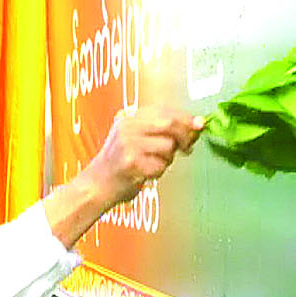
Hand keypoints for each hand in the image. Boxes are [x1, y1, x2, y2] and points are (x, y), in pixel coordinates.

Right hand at [44, 107, 203, 248]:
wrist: (96, 185)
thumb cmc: (119, 164)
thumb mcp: (133, 138)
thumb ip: (161, 130)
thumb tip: (196, 125)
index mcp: (128, 118)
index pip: (165, 110)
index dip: (186, 118)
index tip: (199, 125)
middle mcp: (127, 128)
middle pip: (169, 124)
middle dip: (185, 136)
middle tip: (187, 148)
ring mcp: (128, 144)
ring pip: (167, 146)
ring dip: (168, 158)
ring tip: (154, 163)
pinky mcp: (131, 163)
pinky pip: (160, 165)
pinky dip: (159, 172)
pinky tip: (145, 173)